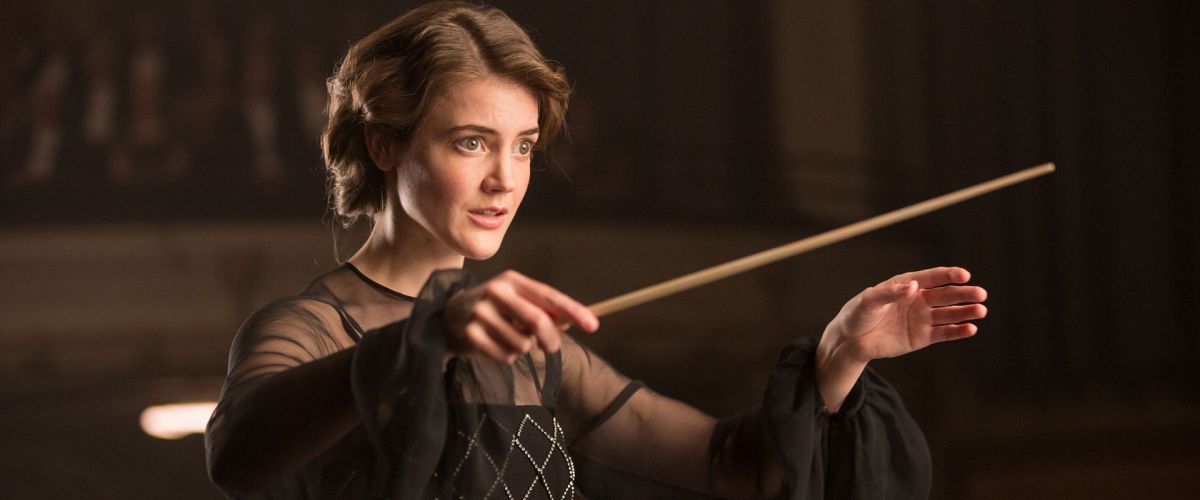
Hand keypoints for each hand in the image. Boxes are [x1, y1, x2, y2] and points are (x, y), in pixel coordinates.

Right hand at [442, 270, 598, 363]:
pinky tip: (495, 346)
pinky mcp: (470, 334)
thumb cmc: (494, 309)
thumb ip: (543, 309)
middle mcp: (495, 291)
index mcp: (512, 280)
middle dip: (551, 340)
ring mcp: (480, 312)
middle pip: (537, 321)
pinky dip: (507, 358)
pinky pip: (505, 357)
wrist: (447, 316)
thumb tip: (574, 320)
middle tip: (551, 348)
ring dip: (523, 349)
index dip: (573, 311)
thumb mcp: (516, 300)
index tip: (593, 325)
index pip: (549, 296)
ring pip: (522, 344)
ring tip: (510, 340)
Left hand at [815, 266, 986, 410]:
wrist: (851, 340)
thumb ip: (889, 293)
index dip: (949, 275)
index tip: (964, 276)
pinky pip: (944, 333)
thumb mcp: (869, 301)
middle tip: (981, 294)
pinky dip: (958, 331)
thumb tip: (911, 287)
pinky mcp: (922, 337)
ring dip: (966, 312)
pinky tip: (971, 329)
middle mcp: (918, 300)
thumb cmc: (857, 314)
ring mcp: (922, 318)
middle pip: (946, 295)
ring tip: (981, 311)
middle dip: (964, 294)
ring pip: (949, 314)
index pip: (932, 277)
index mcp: (906, 285)